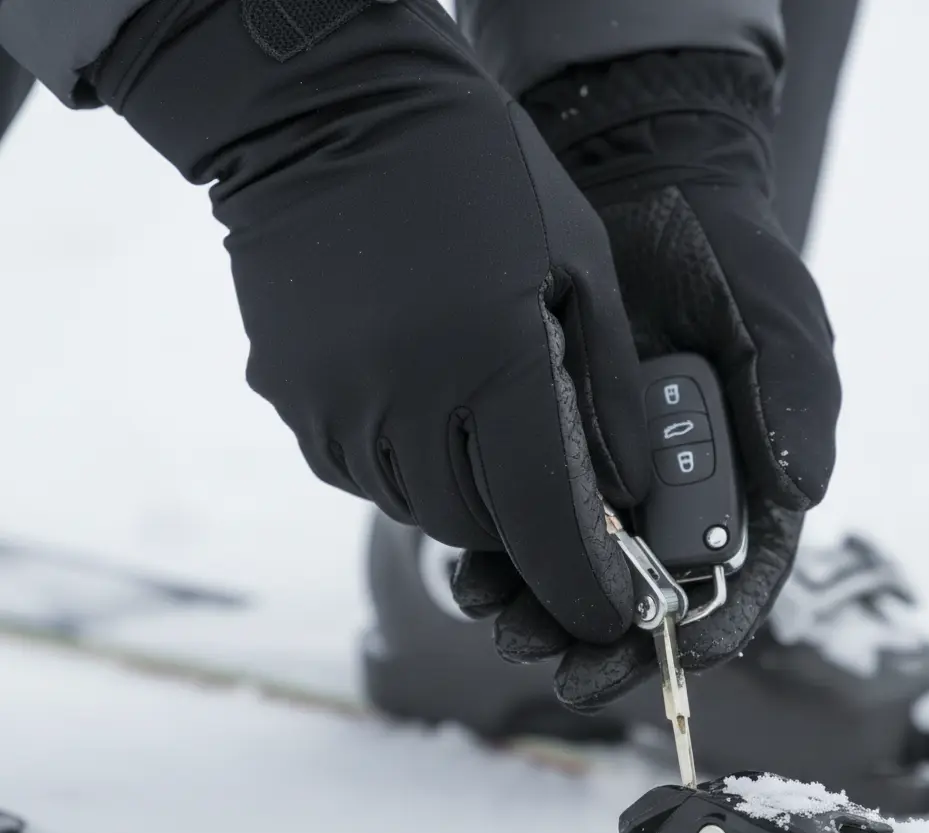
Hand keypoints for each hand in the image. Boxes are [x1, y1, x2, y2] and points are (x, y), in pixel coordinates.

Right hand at [91, 0, 651, 645]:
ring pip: (416, 505)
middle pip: (477, 524)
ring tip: (480, 419)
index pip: (544, 518)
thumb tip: (625, 484)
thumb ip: (609, 384)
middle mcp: (402, 402)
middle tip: (550, 485)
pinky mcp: (289, 399)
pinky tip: (422, 394)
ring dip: (463, 490)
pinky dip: (406, 460)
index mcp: (490, 362)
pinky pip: (361, 469)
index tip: (606, 611)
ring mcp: (333, 405)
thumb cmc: (477, 168)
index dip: (581, 583)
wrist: (328, 110)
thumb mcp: (580, 259)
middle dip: (524, 523)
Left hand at [453, 50, 840, 711]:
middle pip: (635, 584)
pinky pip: (517, 502)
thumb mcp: (777, 318)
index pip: (724, 576)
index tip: (656, 656)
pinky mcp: (541, 435)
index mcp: (735, 477)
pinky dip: (497, 540)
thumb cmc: (726, 258)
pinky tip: (467, 561)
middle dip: (594, 629)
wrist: (645, 189)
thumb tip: (803, 492)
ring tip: (497, 617)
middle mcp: (665, 486)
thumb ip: (795, 401)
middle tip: (550, 658)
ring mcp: (599, 465)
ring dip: (535, 599)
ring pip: (568, 557)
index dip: (694, 626)